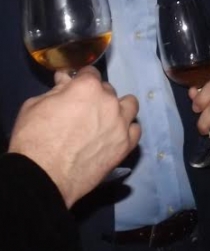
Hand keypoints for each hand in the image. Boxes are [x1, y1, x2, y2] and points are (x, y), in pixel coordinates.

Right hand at [8, 66, 140, 207]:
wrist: (41, 177)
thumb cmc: (33, 138)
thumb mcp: (36, 105)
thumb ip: (56, 89)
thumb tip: (65, 79)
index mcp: (87, 87)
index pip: (91, 73)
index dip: (81, 80)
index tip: (75, 89)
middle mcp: (109, 101)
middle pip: (108, 90)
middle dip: (96, 96)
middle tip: (84, 111)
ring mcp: (120, 123)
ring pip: (130, 105)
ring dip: (119, 108)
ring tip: (106, 119)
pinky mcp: (125, 146)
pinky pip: (135, 130)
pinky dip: (127, 130)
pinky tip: (115, 135)